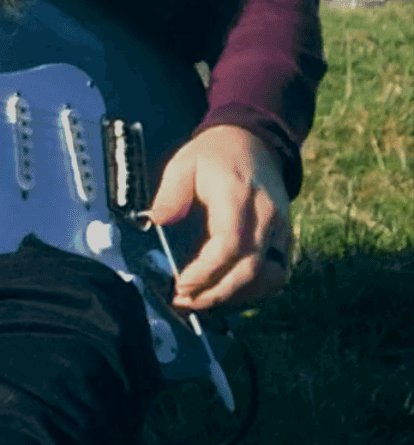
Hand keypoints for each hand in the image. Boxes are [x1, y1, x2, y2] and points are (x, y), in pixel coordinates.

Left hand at [148, 124, 291, 311]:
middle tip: (185, 303)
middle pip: (250, 269)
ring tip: (203, 303)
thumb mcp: (184, 162)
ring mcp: (281, 229)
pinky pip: (277, 274)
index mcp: (239, 196)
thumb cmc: (214, 155)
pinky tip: (228, 295)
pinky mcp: (286, 238)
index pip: (230, 244)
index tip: (180, 285)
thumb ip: (170, 192)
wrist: (255, 141)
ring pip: (269, 278)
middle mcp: (266, 216)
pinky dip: (255, 292)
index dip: (206, 272)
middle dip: (216, 293)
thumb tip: (159, 221)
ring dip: (237, 297)